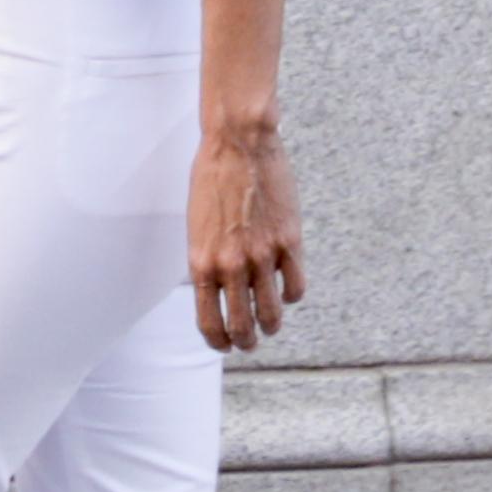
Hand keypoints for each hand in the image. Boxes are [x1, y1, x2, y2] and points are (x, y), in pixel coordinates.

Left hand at [189, 127, 304, 352]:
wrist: (238, 146)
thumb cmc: (211, 180)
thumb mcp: (196, 226)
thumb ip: (207, 258)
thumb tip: (219, 287)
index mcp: (201, 262)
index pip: (208, 321)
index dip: (217, 341)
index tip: (223, 346)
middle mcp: (230, 265)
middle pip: (241, 325)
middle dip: (245, 341)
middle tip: (248, 344)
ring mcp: (262, 256)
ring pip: (272, 312)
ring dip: (271, 326)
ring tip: (270, 327)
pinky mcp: (289, 242)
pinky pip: (295, 286)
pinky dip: (291, 296)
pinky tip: (286, 293)